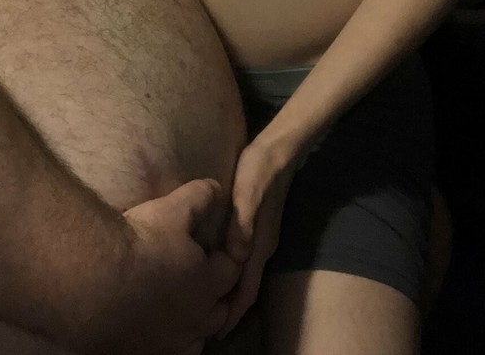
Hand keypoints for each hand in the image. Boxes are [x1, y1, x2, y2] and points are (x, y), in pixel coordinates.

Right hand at [90, 179, 240, 354]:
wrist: (95, 282)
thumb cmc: (138, 244)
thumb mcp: (171, 211)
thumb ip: (199, 198)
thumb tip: (218, 188)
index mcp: (208, 282)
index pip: (232, 270)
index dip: (228, 257)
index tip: (220, 249)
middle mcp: (197, 316)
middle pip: (220, 312)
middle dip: (218, 298)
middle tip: (206, 284)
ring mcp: (172, 339)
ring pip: (197, 339)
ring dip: (196, 326)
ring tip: (183, 314)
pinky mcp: (146, 351)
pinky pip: (166, 353)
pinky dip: (167, 343)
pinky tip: (156, 333)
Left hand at [218, 141, 296, 338]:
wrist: (278, 150)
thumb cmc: (259, 170)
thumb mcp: (248, 194)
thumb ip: (242, 223)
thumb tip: (236, 256)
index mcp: (258, 244)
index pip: (246, 290)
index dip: (233, 314)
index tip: (218, 334)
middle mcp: (261, 248)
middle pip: (245, 290)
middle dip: (229, 312)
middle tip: (206, 330)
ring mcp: (259, 239)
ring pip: (244, 278)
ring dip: (228, 296)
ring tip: (208, 310)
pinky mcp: (254, 230)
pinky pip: (242, 264)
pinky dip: (229, 278)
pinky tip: (214, 275)